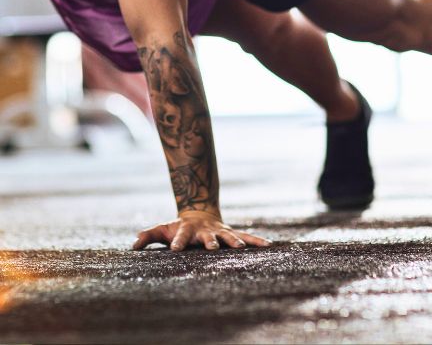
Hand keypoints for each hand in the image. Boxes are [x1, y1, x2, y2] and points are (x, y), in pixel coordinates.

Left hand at [132, 209, 271, 251]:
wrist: (199, 213)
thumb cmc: (178, 226)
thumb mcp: (162, 229)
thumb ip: (149, 235)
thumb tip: (133, 245)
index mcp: (187, 229)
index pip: (180, 236)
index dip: (177, 241)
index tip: (174, 249)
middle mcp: (205, 230)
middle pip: (207, 236)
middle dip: (211, 242)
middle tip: (213, 249)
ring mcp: (220, 231)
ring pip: (229, 236)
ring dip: (235, 241)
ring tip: (242, 248)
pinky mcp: (231, 233)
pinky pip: (246, 236)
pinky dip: (257, 240)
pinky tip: (268, 245)